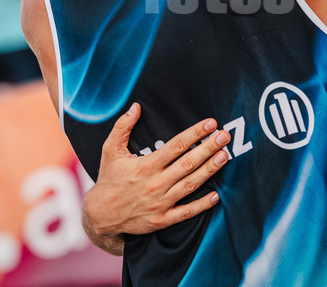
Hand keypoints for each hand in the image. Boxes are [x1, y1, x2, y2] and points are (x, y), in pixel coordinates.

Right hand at [82, 103, 228, 243]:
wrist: (100, 216)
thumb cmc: (109, 180)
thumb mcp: (110, 150)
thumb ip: (122, 127)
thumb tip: (135, 106)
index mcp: (146, 165)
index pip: (176, 145)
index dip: (195, 133)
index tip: (211, 124)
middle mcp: (155, 183)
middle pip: (188, 163)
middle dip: (208, 148)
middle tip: (225, 137)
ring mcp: (160, 202)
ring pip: (191, 184)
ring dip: (209, 170)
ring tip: (224, 157)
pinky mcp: (162, 219)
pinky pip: (186, 212)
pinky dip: (202, 205)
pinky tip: (217, 195)